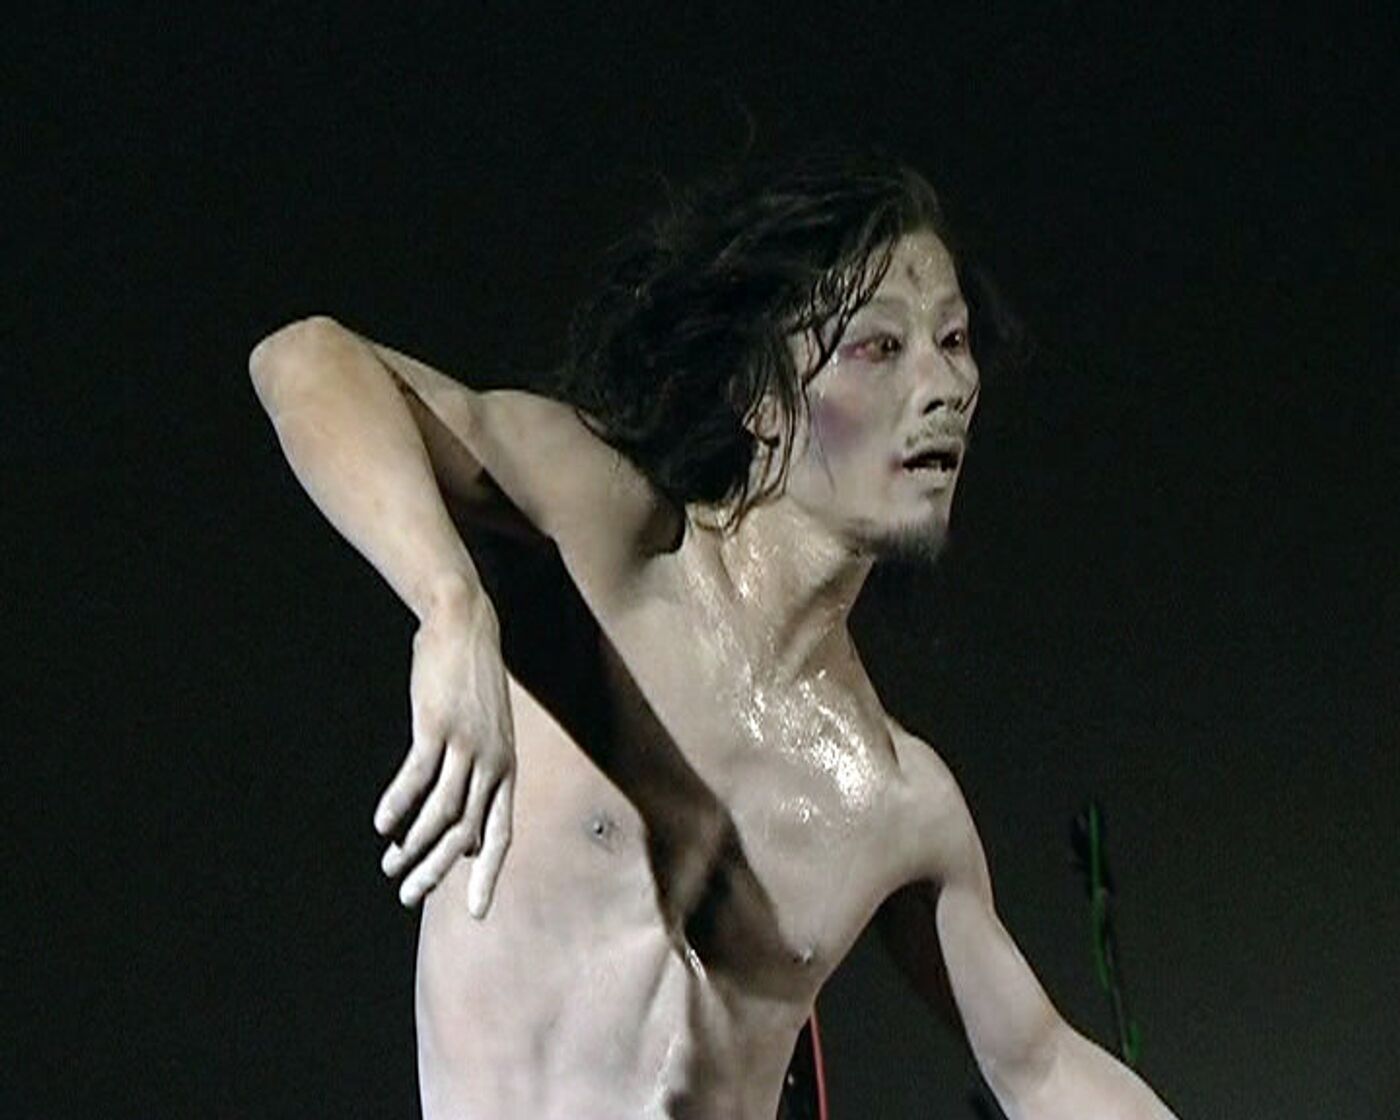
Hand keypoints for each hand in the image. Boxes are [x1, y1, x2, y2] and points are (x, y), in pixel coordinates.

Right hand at [373, 594, 514, 914]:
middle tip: (409, 897)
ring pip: (442, 811)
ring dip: (414, 843)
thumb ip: (482, 785)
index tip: (477, 913)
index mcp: (507, 770)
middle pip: (467, 832)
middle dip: (437, 870)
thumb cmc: (472, 688)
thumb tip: (468, 839)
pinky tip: (382, 824)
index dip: (488, 875)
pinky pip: (418, 775)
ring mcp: (467, 745)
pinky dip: (398, 802)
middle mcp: (493, 763)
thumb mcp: (488, 737)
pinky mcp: (438, 726)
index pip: (501, 834)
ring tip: (390, 864)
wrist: (466, 627)